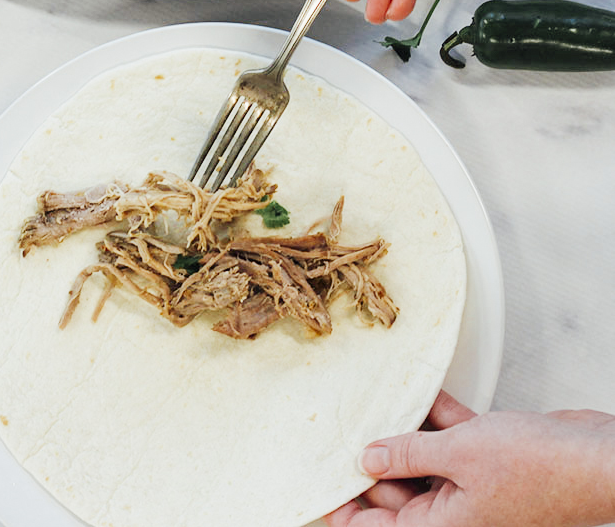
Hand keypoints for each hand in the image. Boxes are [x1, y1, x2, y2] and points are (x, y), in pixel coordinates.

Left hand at [323, 390, 614, 526]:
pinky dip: (438, 417)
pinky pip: (450, 437)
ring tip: (376, 405)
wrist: (597, 456)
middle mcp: (456, 511)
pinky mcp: (489, 458)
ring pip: (421, 458)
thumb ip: (407, 454)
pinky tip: (422, 393)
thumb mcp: (459, 455)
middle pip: (395, 490)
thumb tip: (368, 459)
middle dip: (371, 460)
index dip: (347, 507)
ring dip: (405, 431)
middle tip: (343, 428)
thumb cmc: (541, 469)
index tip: (317, 483)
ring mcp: (473, 484)